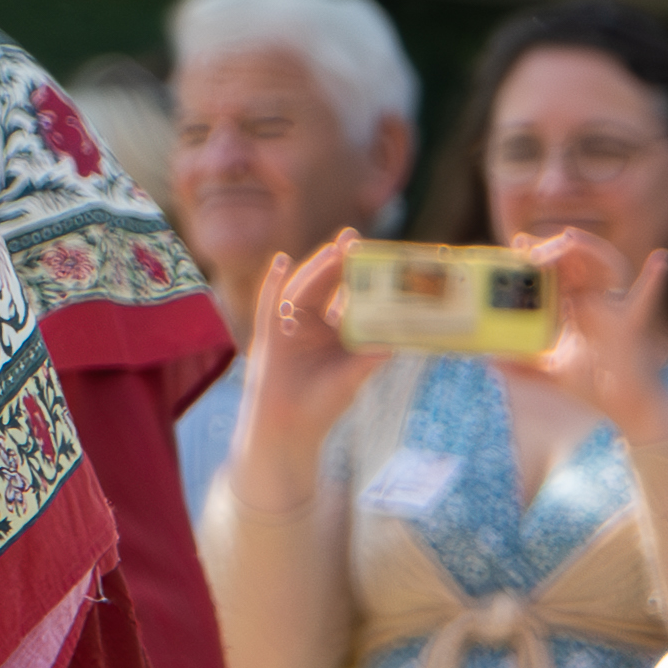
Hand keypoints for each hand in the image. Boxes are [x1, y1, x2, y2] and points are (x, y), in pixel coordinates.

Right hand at [226, 235, 391, 488]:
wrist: (287, 428)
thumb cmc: (322, 405)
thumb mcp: (352, 377)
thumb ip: (370, 358)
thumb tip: (397, 344)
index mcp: (338, 332)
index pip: (352, 296)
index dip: (362, 275)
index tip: (377, 254)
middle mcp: (314, 324)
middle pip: (328, 285)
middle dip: (339, 261)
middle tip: (353, 239)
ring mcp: (290, 326)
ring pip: (304, 289)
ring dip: (316, 268)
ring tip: (332, 251)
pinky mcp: (269, 333)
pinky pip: (269, 302)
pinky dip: (274, 282)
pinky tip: (282, 261)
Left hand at [497, 229, 667, 435]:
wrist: (628, 408)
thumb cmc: (597, 388)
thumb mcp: (553, 373)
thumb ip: (524, 367)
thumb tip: (492, 362)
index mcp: (581, 308)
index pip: (561, 272)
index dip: (542, 254)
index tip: (518, 243)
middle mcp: (600, 302)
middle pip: (581, 262)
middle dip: (556, 246)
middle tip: (529, 244)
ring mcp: (617, 310)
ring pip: (609, 266)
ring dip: (589, 249)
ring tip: (567, 239)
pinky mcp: (632, 325)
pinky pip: (645, 300)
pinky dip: (655, 280)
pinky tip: (662, 260)